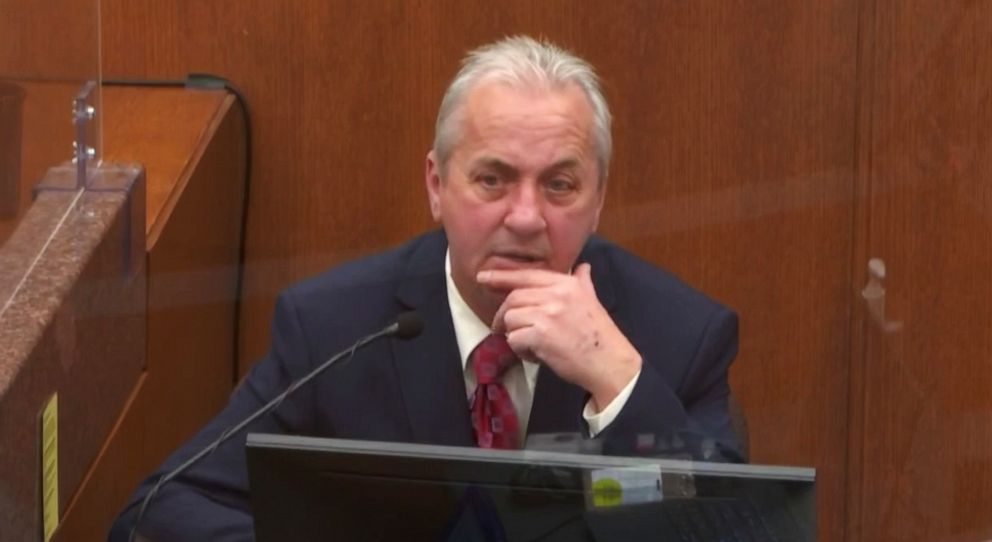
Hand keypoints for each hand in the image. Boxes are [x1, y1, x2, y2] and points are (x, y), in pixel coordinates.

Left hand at [477, 263, 641, 410]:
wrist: (609, 362)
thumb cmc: (599, 335)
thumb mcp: (592, 301)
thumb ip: (583, 282)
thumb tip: (583, 266)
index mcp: (567, 284)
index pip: (526, 275)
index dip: (501, 276)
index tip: (482, 277)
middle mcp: (556, 294)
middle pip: (513, 298)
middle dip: (503, 315)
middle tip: (501, 328)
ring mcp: (548, 314)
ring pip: (511, 320)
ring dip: (515, 335)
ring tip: (531, 345)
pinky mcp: (541, 335)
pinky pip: (514, 340)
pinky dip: (520, 350)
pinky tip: (536, 355)